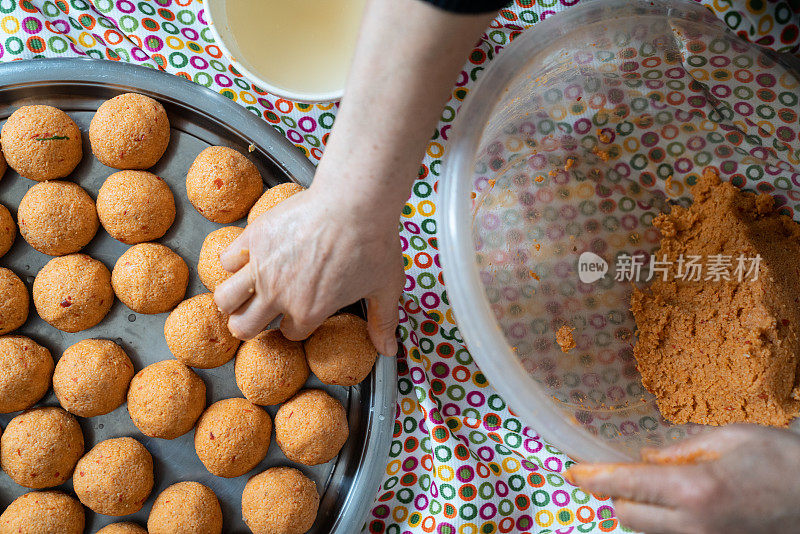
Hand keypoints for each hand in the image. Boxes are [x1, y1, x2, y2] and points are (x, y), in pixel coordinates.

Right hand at [213, 179, 403, 354]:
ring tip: (242, 294)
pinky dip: (233, 261)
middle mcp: (278, 295)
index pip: (289, 334)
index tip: (299, 314)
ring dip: (232, 300)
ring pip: (225, 299)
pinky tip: (248, 257)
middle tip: (255, 314)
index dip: (295, 325)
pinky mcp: (254, 237)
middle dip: (248, 325)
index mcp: (309, 312)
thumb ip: (382, 322)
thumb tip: (389, 350)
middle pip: (243, 327)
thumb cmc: (373, 243)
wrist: (355, 202)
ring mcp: (261, 266)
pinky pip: (226, 259)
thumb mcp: (385, 288)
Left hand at [566, 425, 799, 533]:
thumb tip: (646, 459)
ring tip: (648, 486)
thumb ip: (680, 450)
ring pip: (648, 533)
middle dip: (613, 493)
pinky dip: (662, 524)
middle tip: (615, 472)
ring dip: (637, 511)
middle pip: (626, 516)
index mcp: (694, 489)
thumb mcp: (730, 438)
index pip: (625, 484)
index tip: (571, 470)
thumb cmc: (783, 460)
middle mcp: (694, 526)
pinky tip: (674, 504)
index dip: (592, 477)